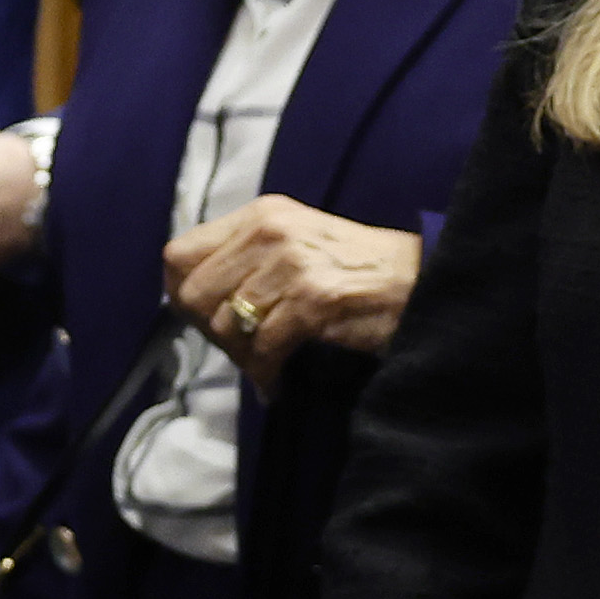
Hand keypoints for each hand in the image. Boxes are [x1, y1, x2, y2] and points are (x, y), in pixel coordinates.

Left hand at [163, 198, 420, 393]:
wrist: (421, 279)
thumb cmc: (358, 269)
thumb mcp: (295, 243)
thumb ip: (245, 260)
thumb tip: (189, 301)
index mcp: (259, 215)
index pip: (178, 255)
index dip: (182, 295)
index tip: (207, 322)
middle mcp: (269, 231)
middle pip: (193, 294)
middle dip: (210, 333)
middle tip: (241, 351)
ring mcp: (291, 264)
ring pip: (226, 325)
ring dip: (242, 359)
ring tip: (266, 366)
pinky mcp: (313, 299)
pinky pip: (263, 349)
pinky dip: (266, 376)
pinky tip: (278, 383)